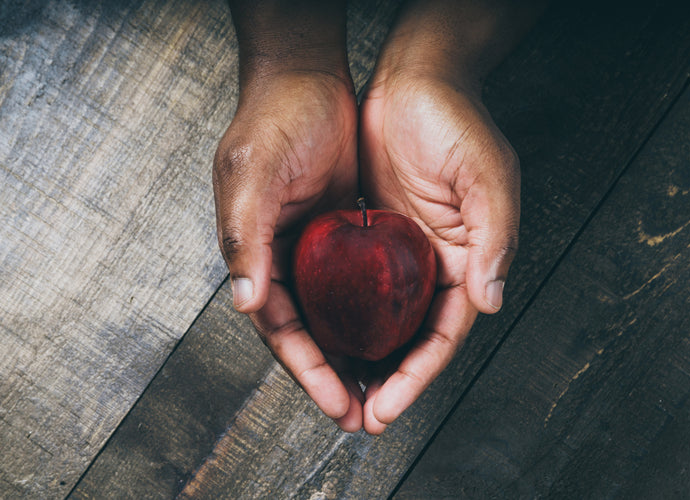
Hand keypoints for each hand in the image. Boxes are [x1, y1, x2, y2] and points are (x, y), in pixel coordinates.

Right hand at [213, 69, 363, 428]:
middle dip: (334, 378)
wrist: (308, 80)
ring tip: (384, 392)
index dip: (308, 372)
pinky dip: (373, 314)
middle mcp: (285, 261)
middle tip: (366, 416)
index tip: (339, 406)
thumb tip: (245, 300)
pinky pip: (359, 286)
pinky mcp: (344, 235)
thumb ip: (245, 236)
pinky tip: (395, 334)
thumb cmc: (273, 122)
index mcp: (256, 257)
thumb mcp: (253, 175)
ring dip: (356, 354)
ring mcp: (316, 250)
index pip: (281, 331)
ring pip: (336, 317)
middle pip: (310, 334)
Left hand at [358, 64, 520, 434]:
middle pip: (411, 337)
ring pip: (380, 319)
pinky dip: (342, 315)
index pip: (444, 333)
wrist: (414, 79)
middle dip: (388, 380)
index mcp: (466, 260)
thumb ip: (494, 239)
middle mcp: (433, 264)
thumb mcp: (488, 177)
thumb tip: (490, 300)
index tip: (388, 406)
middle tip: (357, 416)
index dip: (418, 374)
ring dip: (361, 357)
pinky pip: (354, 284)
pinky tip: (322, 336)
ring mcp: (400, 252)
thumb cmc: (457, 122)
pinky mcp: (370, 234)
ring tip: (336, 393)